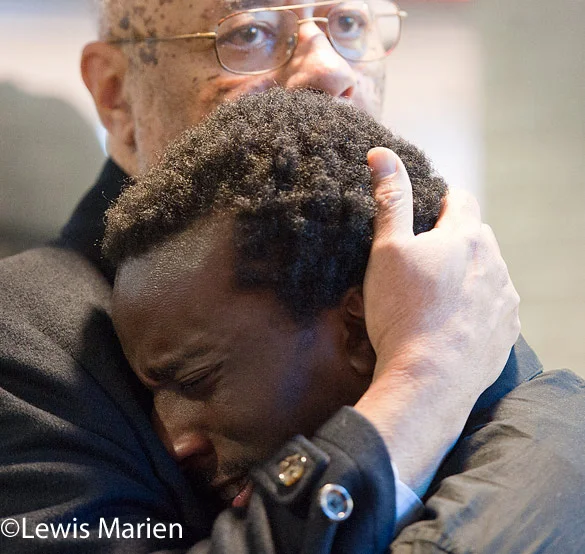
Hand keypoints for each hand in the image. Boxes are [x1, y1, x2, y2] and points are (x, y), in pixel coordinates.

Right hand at [354, 148, 519, 496]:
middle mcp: (494, 263)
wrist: (428, 379)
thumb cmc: (402, 312)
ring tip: (436, 296)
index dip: (442, 202)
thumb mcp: (386, 250)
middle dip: (455, 240)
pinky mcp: (507, 331)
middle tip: (423, 261)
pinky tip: (453, 322)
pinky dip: (477, 306)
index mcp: (466, 237)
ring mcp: (504, 299)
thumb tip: (382, 154)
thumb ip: (390, 199)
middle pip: (477, 236)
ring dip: (468, 274)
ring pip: (488, 272)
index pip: (462, 200)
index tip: (426, 215)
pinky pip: (495, 306)